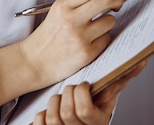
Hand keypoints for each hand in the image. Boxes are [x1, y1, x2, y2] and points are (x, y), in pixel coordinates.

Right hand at [21, 0, 124, 88]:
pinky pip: (107, 39)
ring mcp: (80, 36)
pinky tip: (92, 40)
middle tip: (117, 1)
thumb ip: (78, 0)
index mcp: (63, 4)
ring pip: (110, 20)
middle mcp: (71, 18)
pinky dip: (103, 38)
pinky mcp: (87, 52)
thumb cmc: (48, 36)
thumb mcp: (57, 10)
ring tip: (98, 26)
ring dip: (108, 21)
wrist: (36, 61)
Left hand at [32, 61, 147, 124]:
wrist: (81, 124)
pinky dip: (42, 113)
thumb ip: (119, 79)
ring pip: (53, 117)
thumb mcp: (107, 95)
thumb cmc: (93, 105)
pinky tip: (49, 107)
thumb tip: (139, 62)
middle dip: (67, 94)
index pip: (85, 110)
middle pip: (68, 113)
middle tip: (71, 87)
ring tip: (60, 97)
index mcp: (97, 122)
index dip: (81, 94)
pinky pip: (40, 122)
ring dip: (54, 102)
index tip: (83, 84)